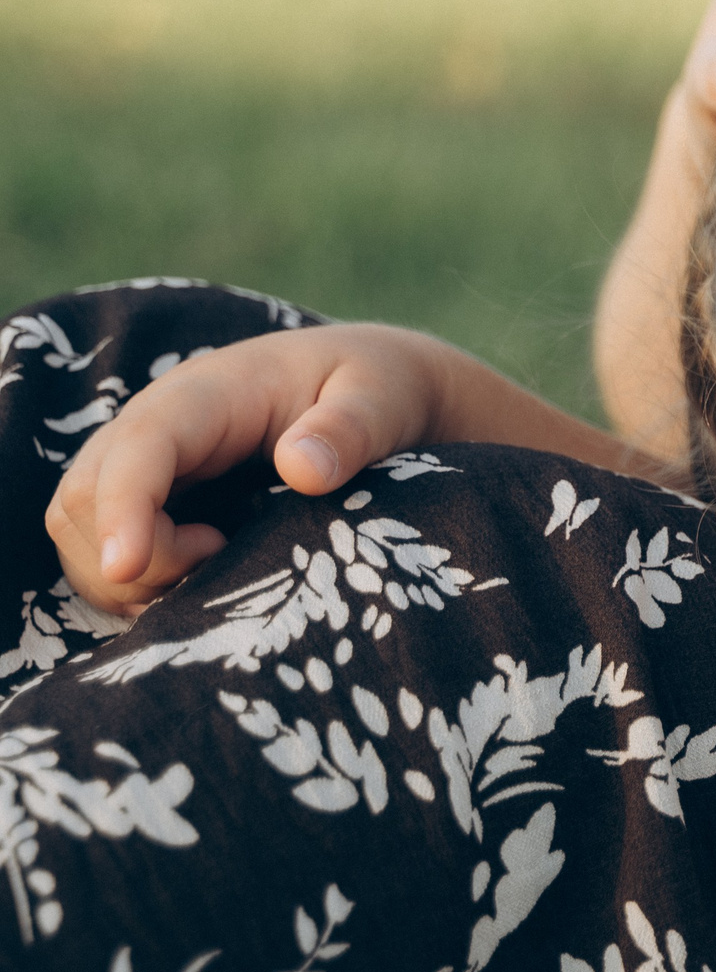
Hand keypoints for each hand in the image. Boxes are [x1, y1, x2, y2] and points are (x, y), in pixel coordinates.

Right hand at [45, 325, 451, 614]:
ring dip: (128, 576)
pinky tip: (202, 582)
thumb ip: (350, 430)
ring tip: (217, 571)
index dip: (121, 507)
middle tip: (220, 565)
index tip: (127, 567)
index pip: (139, 446)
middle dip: (128, 556)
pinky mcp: (152, 496)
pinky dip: (132, 583)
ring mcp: (147, 463)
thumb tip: (302, 468)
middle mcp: (158, 424)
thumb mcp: (383, 399)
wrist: (373, 390)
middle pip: (82, 495)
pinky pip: (100, 546)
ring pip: (77, 529)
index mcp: (209, 393)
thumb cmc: (378, 388)